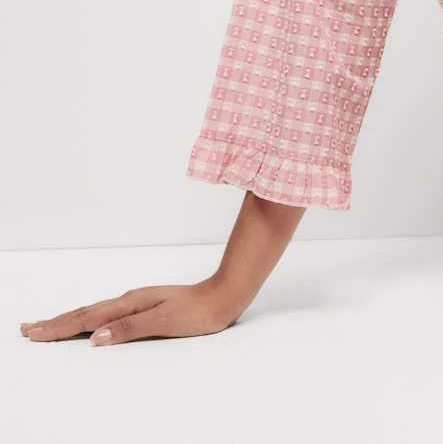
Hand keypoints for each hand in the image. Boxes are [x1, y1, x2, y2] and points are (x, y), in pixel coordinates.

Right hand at [19, 277, 242, 345]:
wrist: (224, 296)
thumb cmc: (197, 312)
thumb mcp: (163, 322)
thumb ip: (129, 328)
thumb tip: (95, 337)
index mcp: (130, 304)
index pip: (86, 319)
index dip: (59, 327)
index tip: (33, 332)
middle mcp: (130, 300)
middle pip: (85, 313)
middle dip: (56, 323)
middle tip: (28, 329)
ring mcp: (137, 302)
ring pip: (95, 312)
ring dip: (69, 320)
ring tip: (49, 325)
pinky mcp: (146, 307)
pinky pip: (108, 314)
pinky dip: (90, 319)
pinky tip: (89, 322)